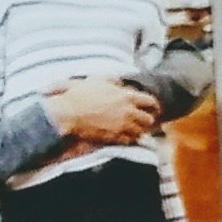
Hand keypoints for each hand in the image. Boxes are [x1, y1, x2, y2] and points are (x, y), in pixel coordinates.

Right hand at [44, 77, 158, 143]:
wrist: (67, 113)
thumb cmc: (79, 95)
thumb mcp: (97, 80)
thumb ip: (112, 80)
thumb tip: (119, 82)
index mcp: (126, 96)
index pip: (150, 101)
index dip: (154, 105)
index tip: (155, 109)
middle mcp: (128, 112)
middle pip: (148, 119)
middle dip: (148, 120)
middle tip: (145, 121)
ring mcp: (121, 126)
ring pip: (140, 132)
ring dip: (139, 131)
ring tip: (136, 130)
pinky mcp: (113, 137)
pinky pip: (128, 141)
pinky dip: (129, 139)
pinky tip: (126, 137)